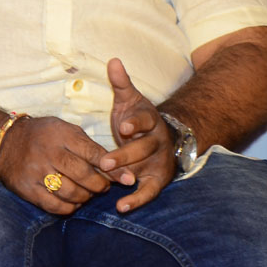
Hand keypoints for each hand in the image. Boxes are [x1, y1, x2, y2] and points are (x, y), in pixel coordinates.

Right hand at [0, 115, 110, 213]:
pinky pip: (55, 206)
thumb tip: (118, 169)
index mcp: (60, 135)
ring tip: (87, 192)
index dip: (114, 169)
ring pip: (72, 193)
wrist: (4, 142)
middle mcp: (48, 152)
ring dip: (85, 196)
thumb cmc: (42, 136)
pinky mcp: (27, 188)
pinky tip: (71, 201)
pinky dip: (69, 207)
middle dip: (100, 185)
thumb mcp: (64, 130)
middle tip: (102, 186)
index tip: (128, 179)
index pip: (93, 154)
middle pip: (84, 176)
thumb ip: (89, 147)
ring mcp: (36, 171)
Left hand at [99, 58, 175, 212]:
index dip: (135, 123)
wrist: (159, 137)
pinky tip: (121, 207)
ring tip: (112, 183)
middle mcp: (158, 142)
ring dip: (129, 177)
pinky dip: (137, 200)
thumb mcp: (129, 99)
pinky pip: (149, 192)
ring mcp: (159, 162)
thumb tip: (113, 60)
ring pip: (146, 170)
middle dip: (125, 155)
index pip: (144, 120)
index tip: (124, 127)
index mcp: (150, 119)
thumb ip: (121, 82)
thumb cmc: (136, 118)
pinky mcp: (157, 179)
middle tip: (106, 162)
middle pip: (144, 149)